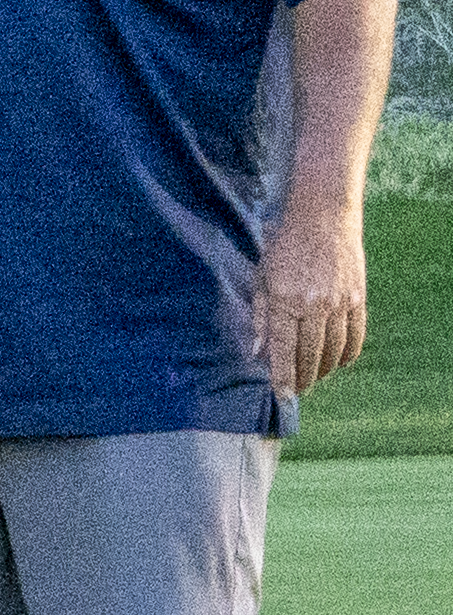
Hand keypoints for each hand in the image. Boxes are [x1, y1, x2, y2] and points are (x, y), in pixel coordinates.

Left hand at [258, 200, 371, 402]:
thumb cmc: (284, 249)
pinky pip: (356, 336)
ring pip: (334, 349)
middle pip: (310, 354)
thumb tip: (257, 354)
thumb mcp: (261, 279)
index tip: (282, 395)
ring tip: (315, 379)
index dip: (282, 376)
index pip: (283, 349)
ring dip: (324, 369)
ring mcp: (340, 303)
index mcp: (285, 301)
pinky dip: (348, 354)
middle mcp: (314, 305)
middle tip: (298, 392)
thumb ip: (260, 318)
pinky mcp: (358, 298)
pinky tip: (339, 363)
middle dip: (303, 378)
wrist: (323, 219)